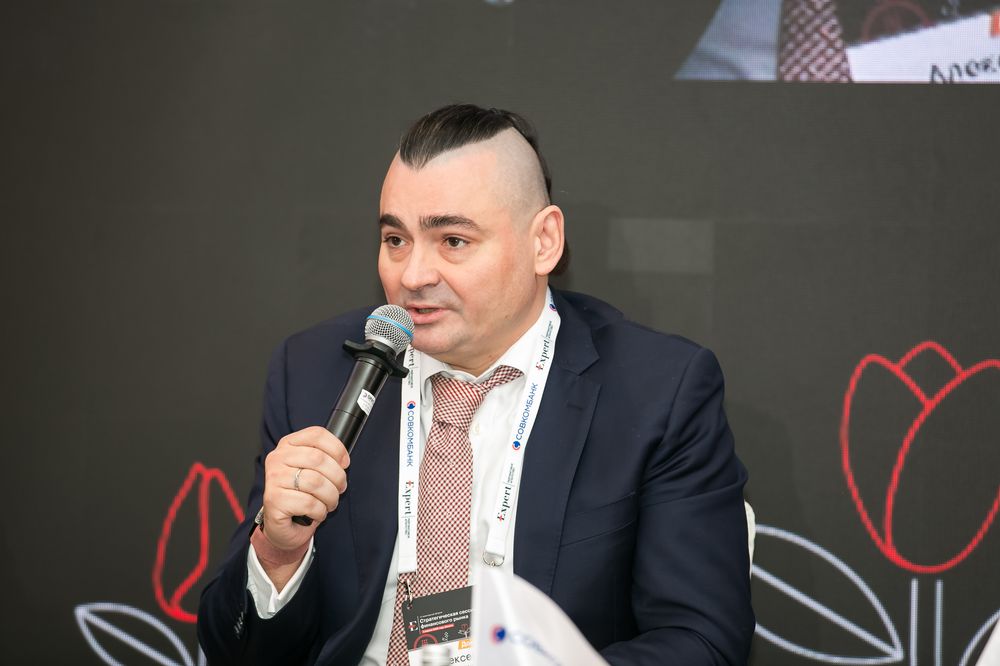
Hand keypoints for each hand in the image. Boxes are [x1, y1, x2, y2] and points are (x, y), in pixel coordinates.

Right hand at [259, 426, 350, 552]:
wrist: (282, 524)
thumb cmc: (301, 495)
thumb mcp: (311, 471)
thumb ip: (323, 458)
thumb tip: (343, 460)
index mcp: (288, 445)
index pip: (316, 434)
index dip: (337, 448)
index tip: (345, 463)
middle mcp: (278, 458)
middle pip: (318, 458)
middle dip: (337, 476)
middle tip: (340, 488)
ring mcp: (273, 479)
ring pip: (315, 482)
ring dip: (331, 496)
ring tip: (330, 502)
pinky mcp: (274, 500)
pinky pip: (308, 503)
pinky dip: (320, 510)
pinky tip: (317, 512)